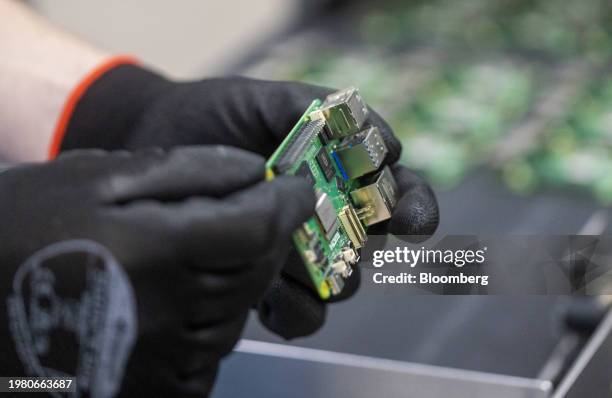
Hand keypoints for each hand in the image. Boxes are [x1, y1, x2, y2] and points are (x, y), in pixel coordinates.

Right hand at [0, 146, 313, 396]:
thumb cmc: (30, 225)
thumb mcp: (98, 176)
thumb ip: (186, 169)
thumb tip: (254, 169)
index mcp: (154, 250)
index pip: (257, 228)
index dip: (287, 204)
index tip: (296, 188)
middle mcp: (165, 314)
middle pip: (256, 272)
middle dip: (267, 238)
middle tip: (259, 215)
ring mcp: (160, 362)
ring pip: (238, 315)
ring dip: (239, 281)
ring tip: (209, 258)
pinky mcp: (152, 394)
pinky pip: (211, 358)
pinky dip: (212, 324)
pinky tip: (184, 303)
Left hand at [59, 66, 439, 337]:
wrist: (158, 143)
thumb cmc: (219, 116)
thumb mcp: (268, 101)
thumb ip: (318, 110)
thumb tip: (377, 140)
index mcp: (343, 173)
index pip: (400, 193)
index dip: (415, 206)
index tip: (408, 216)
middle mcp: (330, 217)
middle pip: (376, 244)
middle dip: (368, 239)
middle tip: (349, 226)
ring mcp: (299, 255)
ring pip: (342, 285)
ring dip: (327, 273)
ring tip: (290, 250)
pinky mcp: (265, 285)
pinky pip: (300, 316)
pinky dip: (294, 310)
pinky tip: (270, 291)